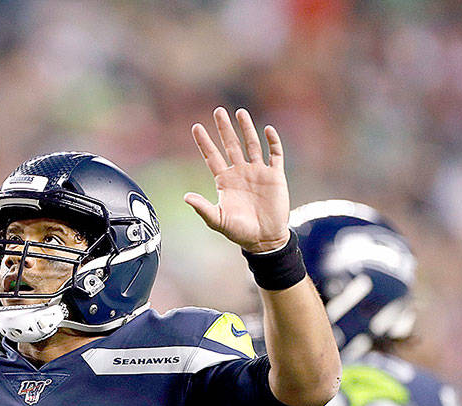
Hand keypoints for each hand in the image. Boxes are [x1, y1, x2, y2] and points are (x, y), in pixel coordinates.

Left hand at [183, 107, 290, 252]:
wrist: (265, 239)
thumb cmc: (239, 232)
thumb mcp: (218, 220)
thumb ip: (203, 208)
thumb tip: (186, 197)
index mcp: (224, 181)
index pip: (212, 156)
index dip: (204, 142)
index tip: (196, 126)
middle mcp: (240, 172)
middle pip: (231, 145)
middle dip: (224, 128)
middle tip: (218, 111)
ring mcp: (258, 172)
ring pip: (251, 144)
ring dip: (246, 129)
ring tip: (240, 112)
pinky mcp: (275, 176)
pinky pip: (275, 154)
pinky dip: (273, 142)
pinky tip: (267, 129)